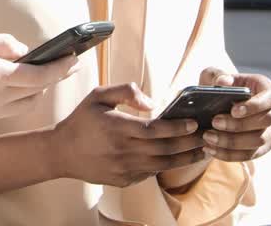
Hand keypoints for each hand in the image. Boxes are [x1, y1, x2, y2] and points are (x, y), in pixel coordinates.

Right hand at [0, 32, 77, 124]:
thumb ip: (1, 43)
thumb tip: (24, 50)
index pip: (39, 74)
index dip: (60, 67)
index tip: (74, 58)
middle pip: (38, 89)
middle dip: (56, 76)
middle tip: (70, 63)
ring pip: (28, 101)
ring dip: (40, 87)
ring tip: (46, 72)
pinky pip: (13, 107)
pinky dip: (23, 95)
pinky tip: (22, 83)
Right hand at [48, 83, 205, 187]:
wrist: (61, 153)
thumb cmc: (81, 121)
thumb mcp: (98, 96)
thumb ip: (125, 91)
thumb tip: (151, 102)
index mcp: (117, 127)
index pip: (155, 129)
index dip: (177, 127)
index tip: (194, 123)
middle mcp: (123, 150)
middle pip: (164, 149)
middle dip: (190, 143)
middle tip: (209, 136)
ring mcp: (124, 168)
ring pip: (162, 164)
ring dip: (185, 158)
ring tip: (203, 150)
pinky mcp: (124, 180)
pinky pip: (151, 172)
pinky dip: (167, 165)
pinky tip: (179, 158)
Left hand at [200, 67, 270, 161]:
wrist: (215, 107)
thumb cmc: (218, 88)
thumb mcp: (214, 76)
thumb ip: (217, 75)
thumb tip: (224, 81)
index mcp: (266, 89)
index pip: (269, 98)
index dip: (254, 106)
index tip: (233, 110)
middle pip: (265, 122)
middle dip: (239, 125)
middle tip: (214, 122)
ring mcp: (270, 130)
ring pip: (258, 141)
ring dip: (232, 142)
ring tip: (209, 138)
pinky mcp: (263, 147)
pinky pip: (251, 155)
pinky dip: (230, 154)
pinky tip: (211, 150)